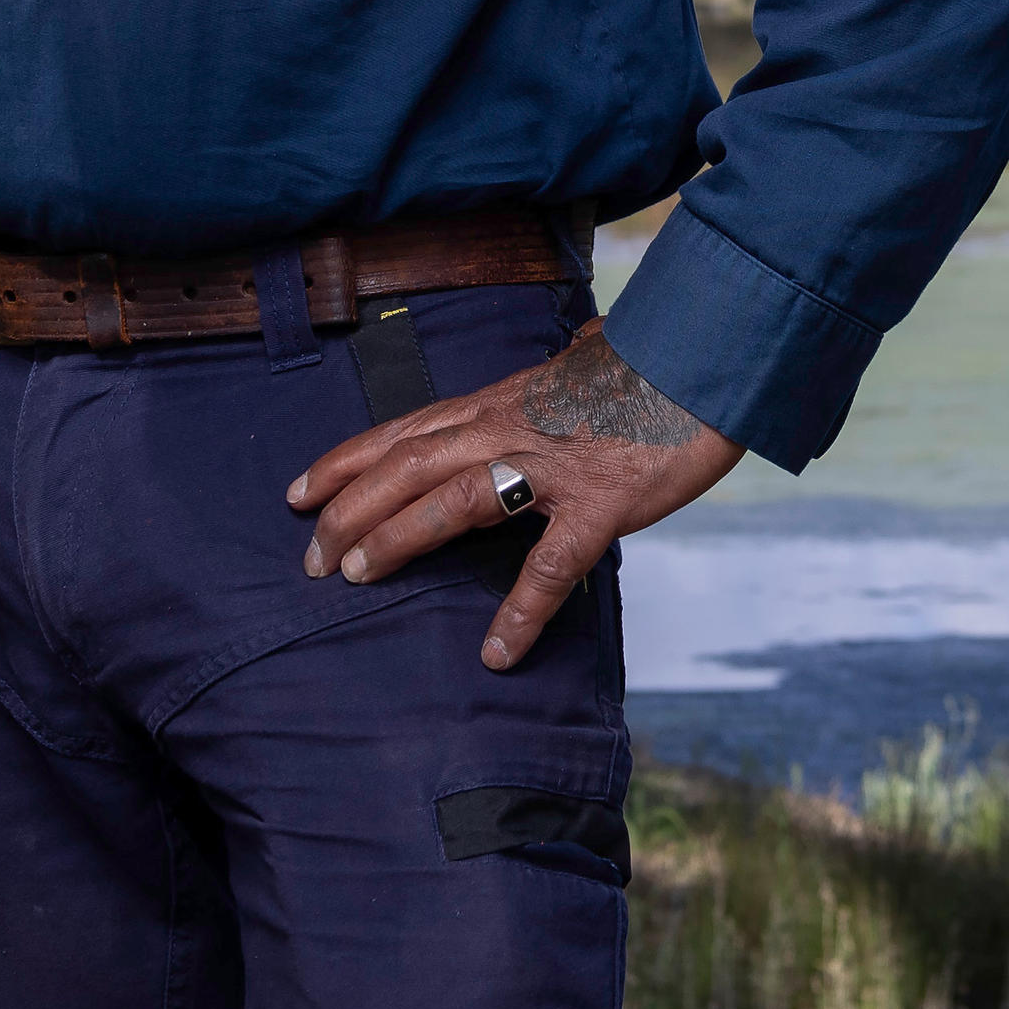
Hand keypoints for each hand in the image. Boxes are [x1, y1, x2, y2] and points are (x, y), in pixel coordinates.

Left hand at [286, 321, 742, 669]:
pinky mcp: (603, 501)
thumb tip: (559, 362)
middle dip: (349, 509)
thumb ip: (552, 378)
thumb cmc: (647, 364)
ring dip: (401, 537)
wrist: (711, 357)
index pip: (405, 430)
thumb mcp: (578, 365)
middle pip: (410, 465)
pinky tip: (497, 651)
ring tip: (359, 577)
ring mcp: (555, 465)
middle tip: (310, 557)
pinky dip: (521, 610)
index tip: (297, 493)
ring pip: (457, 500)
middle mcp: (512, 428)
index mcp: (500, 402)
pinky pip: (552, 564)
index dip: (344, 461)